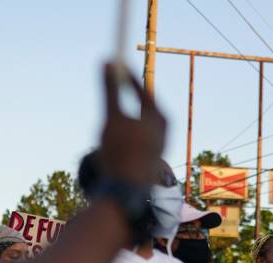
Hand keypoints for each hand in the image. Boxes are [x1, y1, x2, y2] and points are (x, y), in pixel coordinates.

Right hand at [98, 64, 166, 186]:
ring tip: (111, 121)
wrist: (126, 189)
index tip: (114, 64)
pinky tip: (114, 144)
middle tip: (114, 81)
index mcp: (160, 117)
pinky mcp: (152, 154)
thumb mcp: (113, 117)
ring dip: (124, 116)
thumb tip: (107, 62)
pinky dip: (125, 131)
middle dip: (127, 95)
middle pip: (142, 104)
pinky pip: (136, 135)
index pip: (143, 90)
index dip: (127, 77)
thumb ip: (111, 89)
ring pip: (137, 122)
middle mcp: (164, 129)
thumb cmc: (121, 151)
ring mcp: (160, 143)